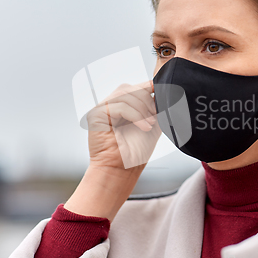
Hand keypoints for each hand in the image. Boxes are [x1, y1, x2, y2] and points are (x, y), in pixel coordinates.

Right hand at [65, 80, 160, 219]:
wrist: (123, 171)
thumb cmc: (135, 152)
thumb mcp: (151, 124)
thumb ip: (155, 108)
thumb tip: (163, 91)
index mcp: (120, 107)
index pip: (132, 88)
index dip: (146, 86)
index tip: (159, 88)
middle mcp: (108, 106)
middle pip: (128, 88)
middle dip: (146, 99)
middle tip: (156, 114)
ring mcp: (100, 110)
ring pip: (124, 95)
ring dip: (142, 109)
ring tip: (150, 124)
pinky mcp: (95, 116)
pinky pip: (118, 106)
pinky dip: (135, 115)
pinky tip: (144, 127)